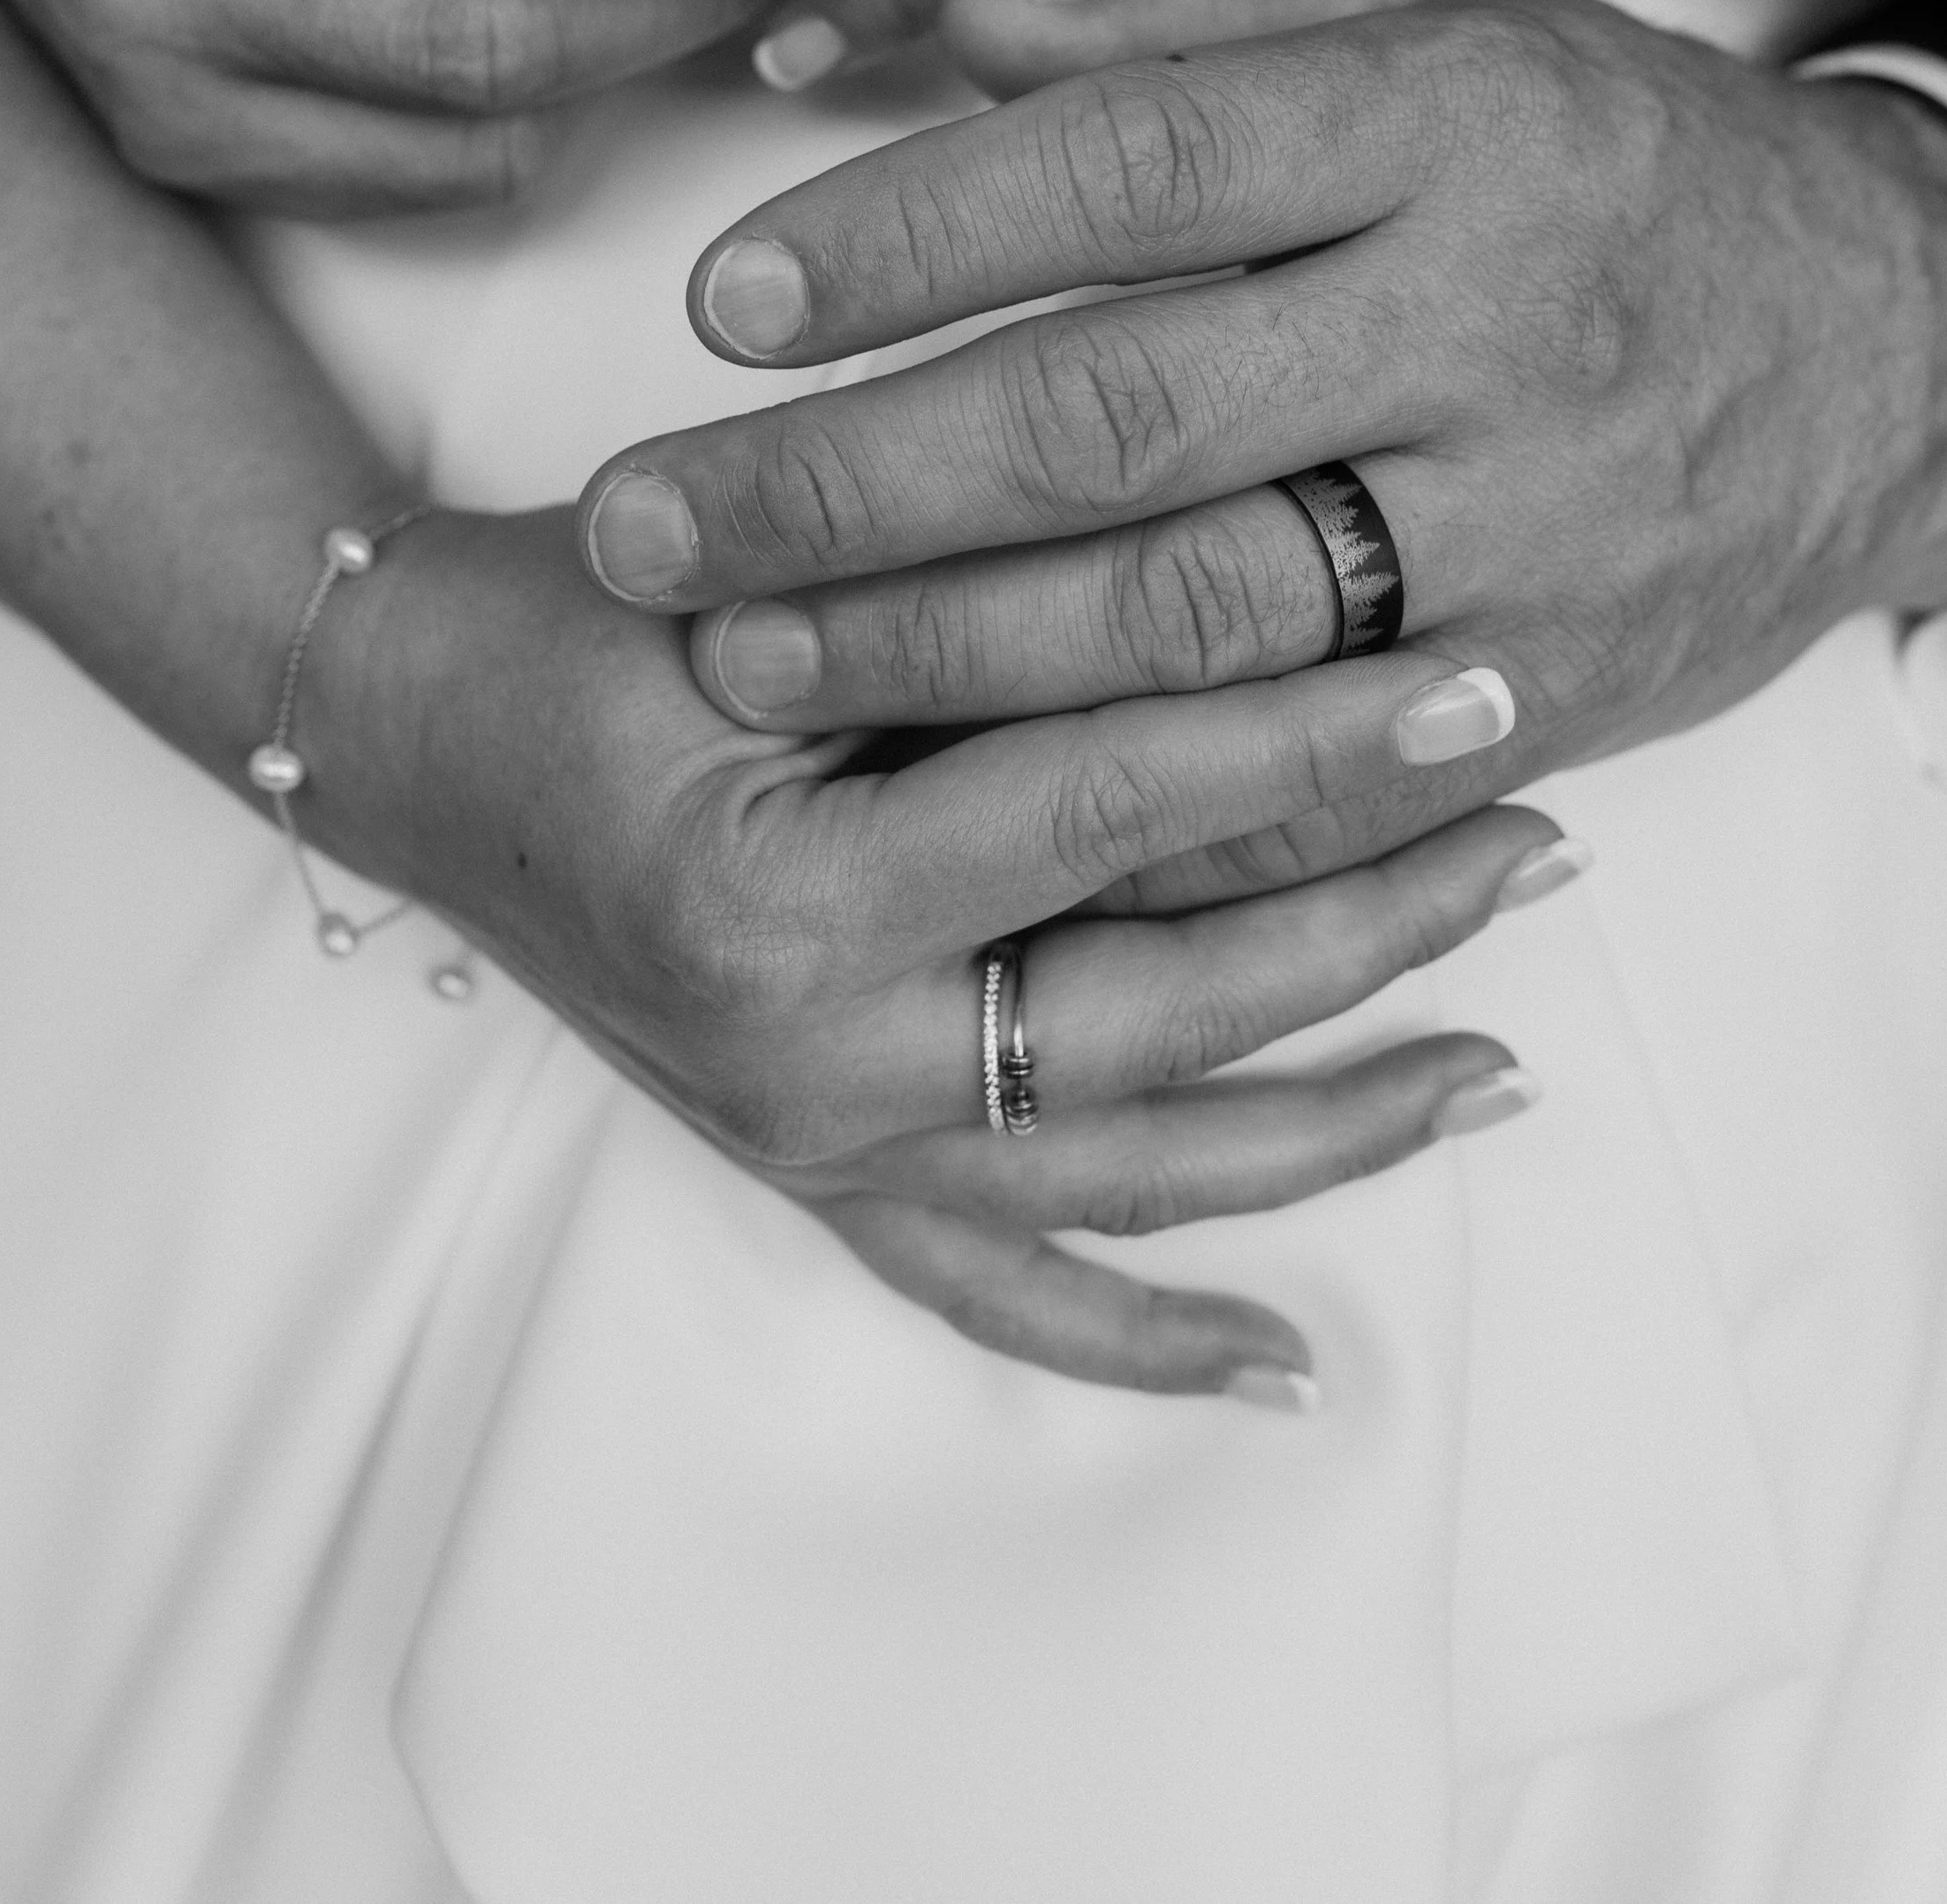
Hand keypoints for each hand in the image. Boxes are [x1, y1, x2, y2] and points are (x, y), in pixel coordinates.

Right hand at [316, 504, 1555, 1395]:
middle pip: (1170, 1015)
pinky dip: (1142, 1338)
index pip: (1120, 817)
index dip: (1314, 742)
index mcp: (784, 905)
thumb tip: (1260, 594)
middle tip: (1541, 835)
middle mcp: (812, 1065)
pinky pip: (1001, 1297)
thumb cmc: (571, 617)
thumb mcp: (758, 579)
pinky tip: (1286, 1368)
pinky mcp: (812, 1176)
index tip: (1484, 681)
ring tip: (1506, 1064)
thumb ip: (967, 612)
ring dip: (1331, 1121)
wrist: (405, 726)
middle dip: (1378, 923)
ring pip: (1131, 1170)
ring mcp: (817, 1144)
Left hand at [572, 0, 1946, 910]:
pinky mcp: (1554, 687)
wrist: (1907, 346)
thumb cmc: (1621, 156)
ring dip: (937, 659)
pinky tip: (949, 794)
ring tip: (745, 659)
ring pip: (1189, 620)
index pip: (1136, 164)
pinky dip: (1118, 799)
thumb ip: (1197, 19)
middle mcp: (1487, 324)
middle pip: (1121, 420)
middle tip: (648, 526)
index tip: (721, 297)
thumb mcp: (1443, 14)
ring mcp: (1530, 529)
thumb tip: (945, 28)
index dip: (907, 235)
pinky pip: (1307, 774)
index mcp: (1448, 122)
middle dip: (850, 488)